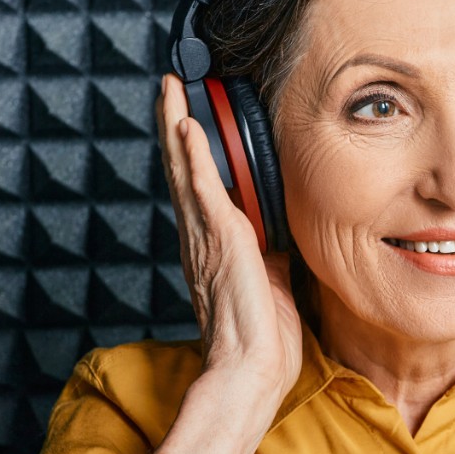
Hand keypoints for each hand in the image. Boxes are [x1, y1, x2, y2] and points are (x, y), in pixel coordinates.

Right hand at [156, 73, 302, 411]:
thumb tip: (285, 234)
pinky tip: (185, 124)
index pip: (197, 187)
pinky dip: (191, 155)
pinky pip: (201, 188)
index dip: (190, 151)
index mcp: (212, 247)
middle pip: (180, 168)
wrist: (252, 369)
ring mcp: (206, 236)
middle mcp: (200, 236)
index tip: (187, 117)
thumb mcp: (275, 282)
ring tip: (170, 87)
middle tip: (170, 84)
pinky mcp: (219, 239)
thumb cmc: (262, 338)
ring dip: (175, 124)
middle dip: (174, 123)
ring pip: (183, 168)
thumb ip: (274, 251)